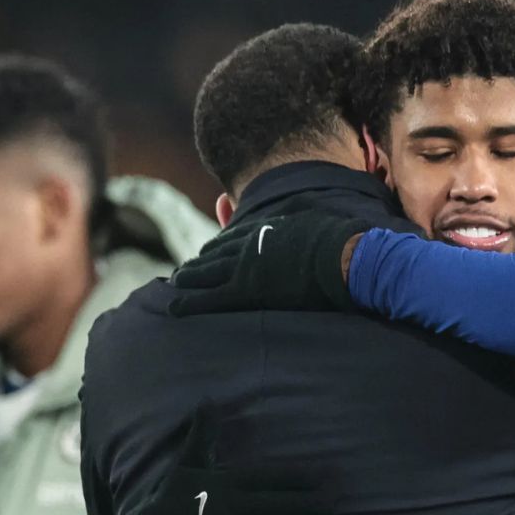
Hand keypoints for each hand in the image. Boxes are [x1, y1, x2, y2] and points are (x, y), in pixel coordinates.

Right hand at [112, 400, 333, 514]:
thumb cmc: (168, 507)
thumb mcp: (184, 467)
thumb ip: (203, 436)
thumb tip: (207, 400)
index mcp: (223, 483)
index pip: (268, 477)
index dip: (299, 477)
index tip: (325, 476)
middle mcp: (229, 510)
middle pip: (280, 508)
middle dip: (311, 506)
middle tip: (336, 503)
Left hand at [169, 209, 370, 316]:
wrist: (340, 257)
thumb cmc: (336, 239)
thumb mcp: (312, 216)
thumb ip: (297, 212)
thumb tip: (296, 207)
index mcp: (266, 229)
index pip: (235, 238)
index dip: (219, 245)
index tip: (207, 250)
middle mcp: (249, 246)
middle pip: (216, 255)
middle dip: (198, 262)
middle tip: (184, 270)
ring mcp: (245, 269)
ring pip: (207, 274)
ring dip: (189, 279)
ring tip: (175, 283)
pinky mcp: (246, 291)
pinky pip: (210, 299)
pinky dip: (190, 303)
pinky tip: (174, 307)